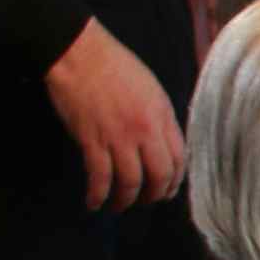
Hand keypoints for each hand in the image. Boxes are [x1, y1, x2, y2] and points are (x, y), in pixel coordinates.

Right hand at [45, 19, 185, 209]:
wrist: (79, 54)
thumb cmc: (114, 65)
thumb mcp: (151, 89)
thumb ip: (160, 118)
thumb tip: (163, 145)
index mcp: (162, 116)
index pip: (179, 159)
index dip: (175, 180)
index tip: (168, 189)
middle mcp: (145, 130)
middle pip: (160, 175)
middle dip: (155, 195)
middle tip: (148, 201)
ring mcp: (118, 137)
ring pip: (130, 182)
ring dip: (126, 200)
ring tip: (120, 205)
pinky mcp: (92, 140)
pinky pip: (99, 178)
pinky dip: (97, 195)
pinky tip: (93, 203)